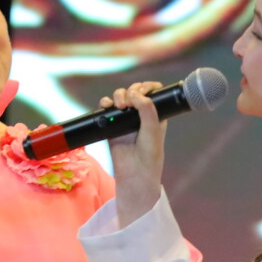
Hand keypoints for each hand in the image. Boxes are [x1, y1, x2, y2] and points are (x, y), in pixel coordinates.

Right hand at [103, 82, 164, 226]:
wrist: (134, 174)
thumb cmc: (149, 155)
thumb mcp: (153, 129)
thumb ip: (146, 109)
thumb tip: (134, 93)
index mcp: (156, 114)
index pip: (152, 92)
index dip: (147, 87)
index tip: (143, 91)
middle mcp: (141, 114)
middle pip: (134, 91)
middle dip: (131, 90)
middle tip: (129, 102)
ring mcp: (126, 119)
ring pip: (120, 96)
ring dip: (118, 95)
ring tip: (119, 105)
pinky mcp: (112, 125)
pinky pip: (107, 108)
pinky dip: (106, 103)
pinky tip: (108, 106)